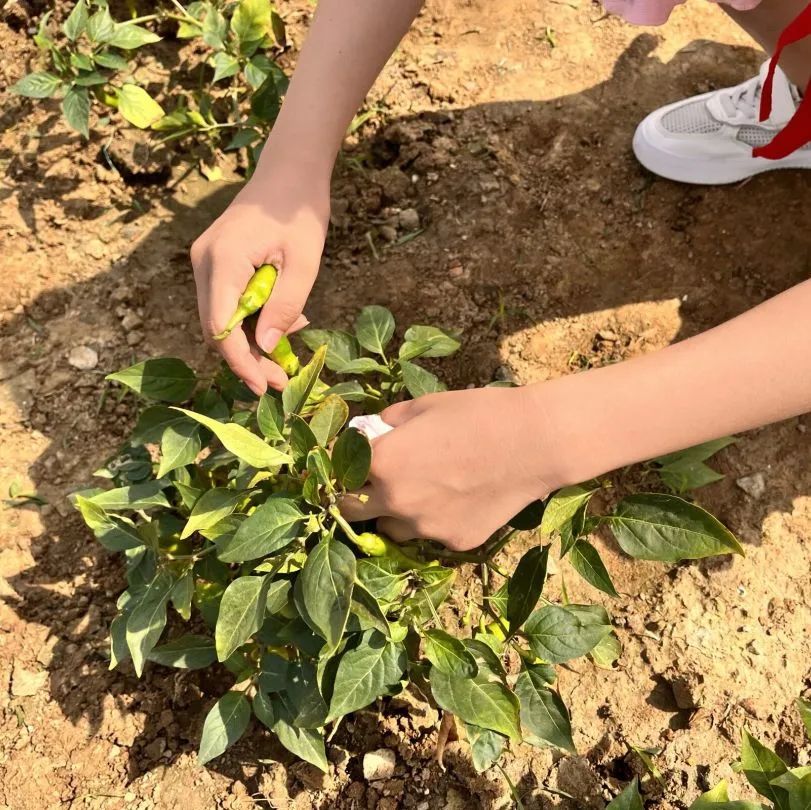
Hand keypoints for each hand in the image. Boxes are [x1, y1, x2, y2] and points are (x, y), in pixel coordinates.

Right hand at [190, 163, 329, 395]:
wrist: (289, 173)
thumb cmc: (300, 212)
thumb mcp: (304, 263)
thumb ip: (283, 306)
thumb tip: (264, 347)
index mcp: (223, 260)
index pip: (220, 327)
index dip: (240, 362)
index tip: (265, 386)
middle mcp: (204, 262)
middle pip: (215, 327)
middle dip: (247, 359)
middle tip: (279, 381)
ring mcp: (205, 261)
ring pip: (220, 318)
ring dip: (250, 341)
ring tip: (285, 354)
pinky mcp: (214, 262)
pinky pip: (227, 302)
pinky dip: (251, 320)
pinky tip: (280, 324)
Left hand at [340, 386, 561, 550]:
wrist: (535, 442)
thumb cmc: (477, 413)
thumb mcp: (424, 406)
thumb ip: (388, 423)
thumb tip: (373, 433)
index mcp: (381, 463)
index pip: (335, 469)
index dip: (337, 461)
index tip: (345, 456)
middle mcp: (395, 502)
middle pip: (349, 510)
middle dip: (353, 494)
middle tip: (372, 478)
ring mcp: (425, 528)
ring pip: (390, 528)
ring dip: (393, 512)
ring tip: (422, 488)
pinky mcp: (454, 542)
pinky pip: (430, 534)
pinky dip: (434, 519)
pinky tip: (459, 497)